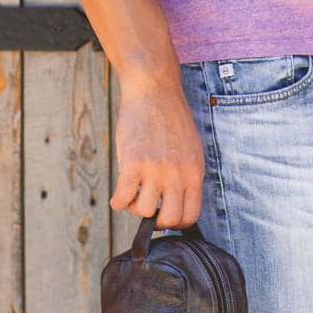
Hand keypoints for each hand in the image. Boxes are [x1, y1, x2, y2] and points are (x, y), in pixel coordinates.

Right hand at [111, 83, 204, 228]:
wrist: (154, 89)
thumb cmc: (170, 116)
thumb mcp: (190, 147)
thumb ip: (185, 173)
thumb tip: (174, 200)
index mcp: (194, 170)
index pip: (191, 214)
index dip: (176, 223)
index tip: (165, 217)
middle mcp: (177, 173)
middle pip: (169, 218)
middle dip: (156, 220)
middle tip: (147, 208)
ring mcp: (155, 168)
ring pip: (144, 210)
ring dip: (135, 207)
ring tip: (132, 193)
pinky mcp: (133, 162)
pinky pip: (123, 197)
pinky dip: (118, 202)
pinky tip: (118, 195)